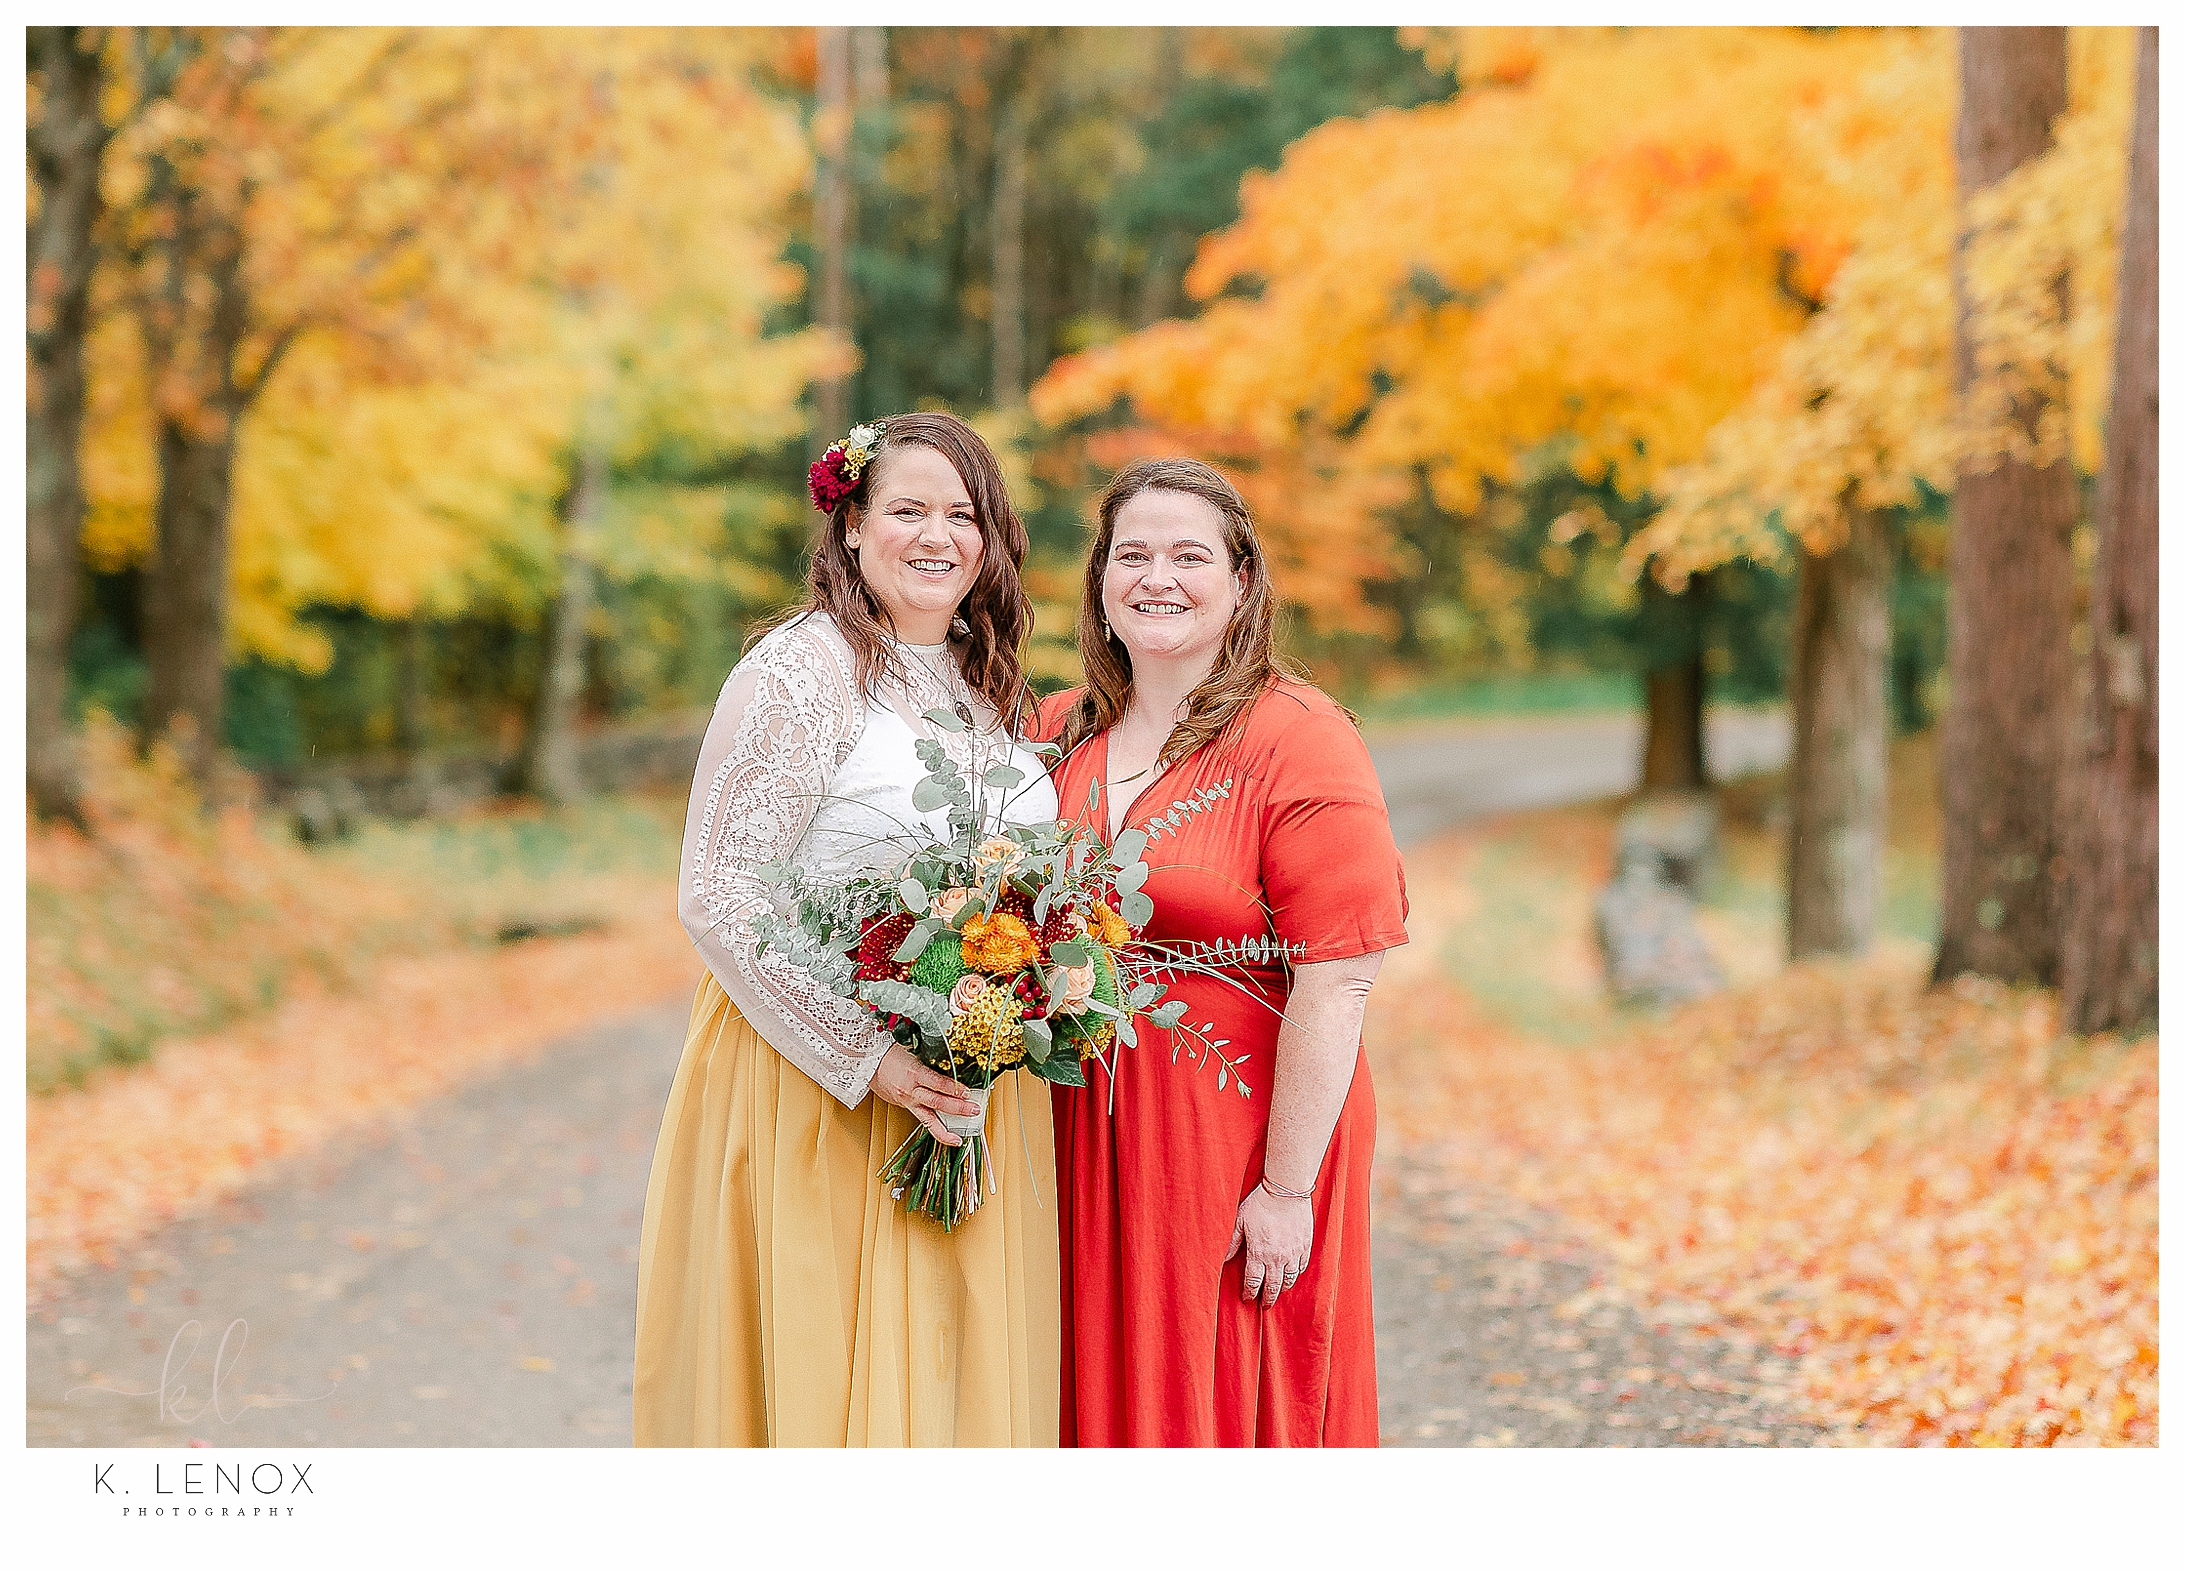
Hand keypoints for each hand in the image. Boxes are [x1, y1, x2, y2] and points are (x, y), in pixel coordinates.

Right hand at [869, 1043, 980, 1147]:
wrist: (868, 1062)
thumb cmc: (891, 1054)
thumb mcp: (914, 1052)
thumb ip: (932, 1063)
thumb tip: (953, 1068)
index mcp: (913, 1072)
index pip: (936, 1082)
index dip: (953, 1088)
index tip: (967, 1091)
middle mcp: (911, 1089)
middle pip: (936, 1102)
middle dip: (958, 1108)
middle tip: (974, 1110)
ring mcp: (908, 1100)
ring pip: (929, 1119)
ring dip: (947, 1128)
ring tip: (960, 1136)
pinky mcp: (905, 1106)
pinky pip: (922, 1120)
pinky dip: (936, 1128)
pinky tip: (947, 1134)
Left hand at [1224, 1182, 1313, 1307]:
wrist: (1286, 1190)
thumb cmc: (1261, 1203)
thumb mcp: (1240, 1221)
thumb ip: (1233, 1242)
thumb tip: (1224, 1259)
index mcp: (1258, 1253)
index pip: (1252, 1282)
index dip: (1249, 1293)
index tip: (1247, 1298)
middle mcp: (1276, 1258)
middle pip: (1272, 1287)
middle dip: (1266, 1299)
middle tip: (1264, 1305)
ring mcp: (1293, 1253)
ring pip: (1288, 1280)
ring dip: (1281, 1288)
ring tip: (1277, 1291)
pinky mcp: (1305, 1246)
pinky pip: (1301, 1268)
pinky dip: (1295, 1274)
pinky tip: (1291, 1275)